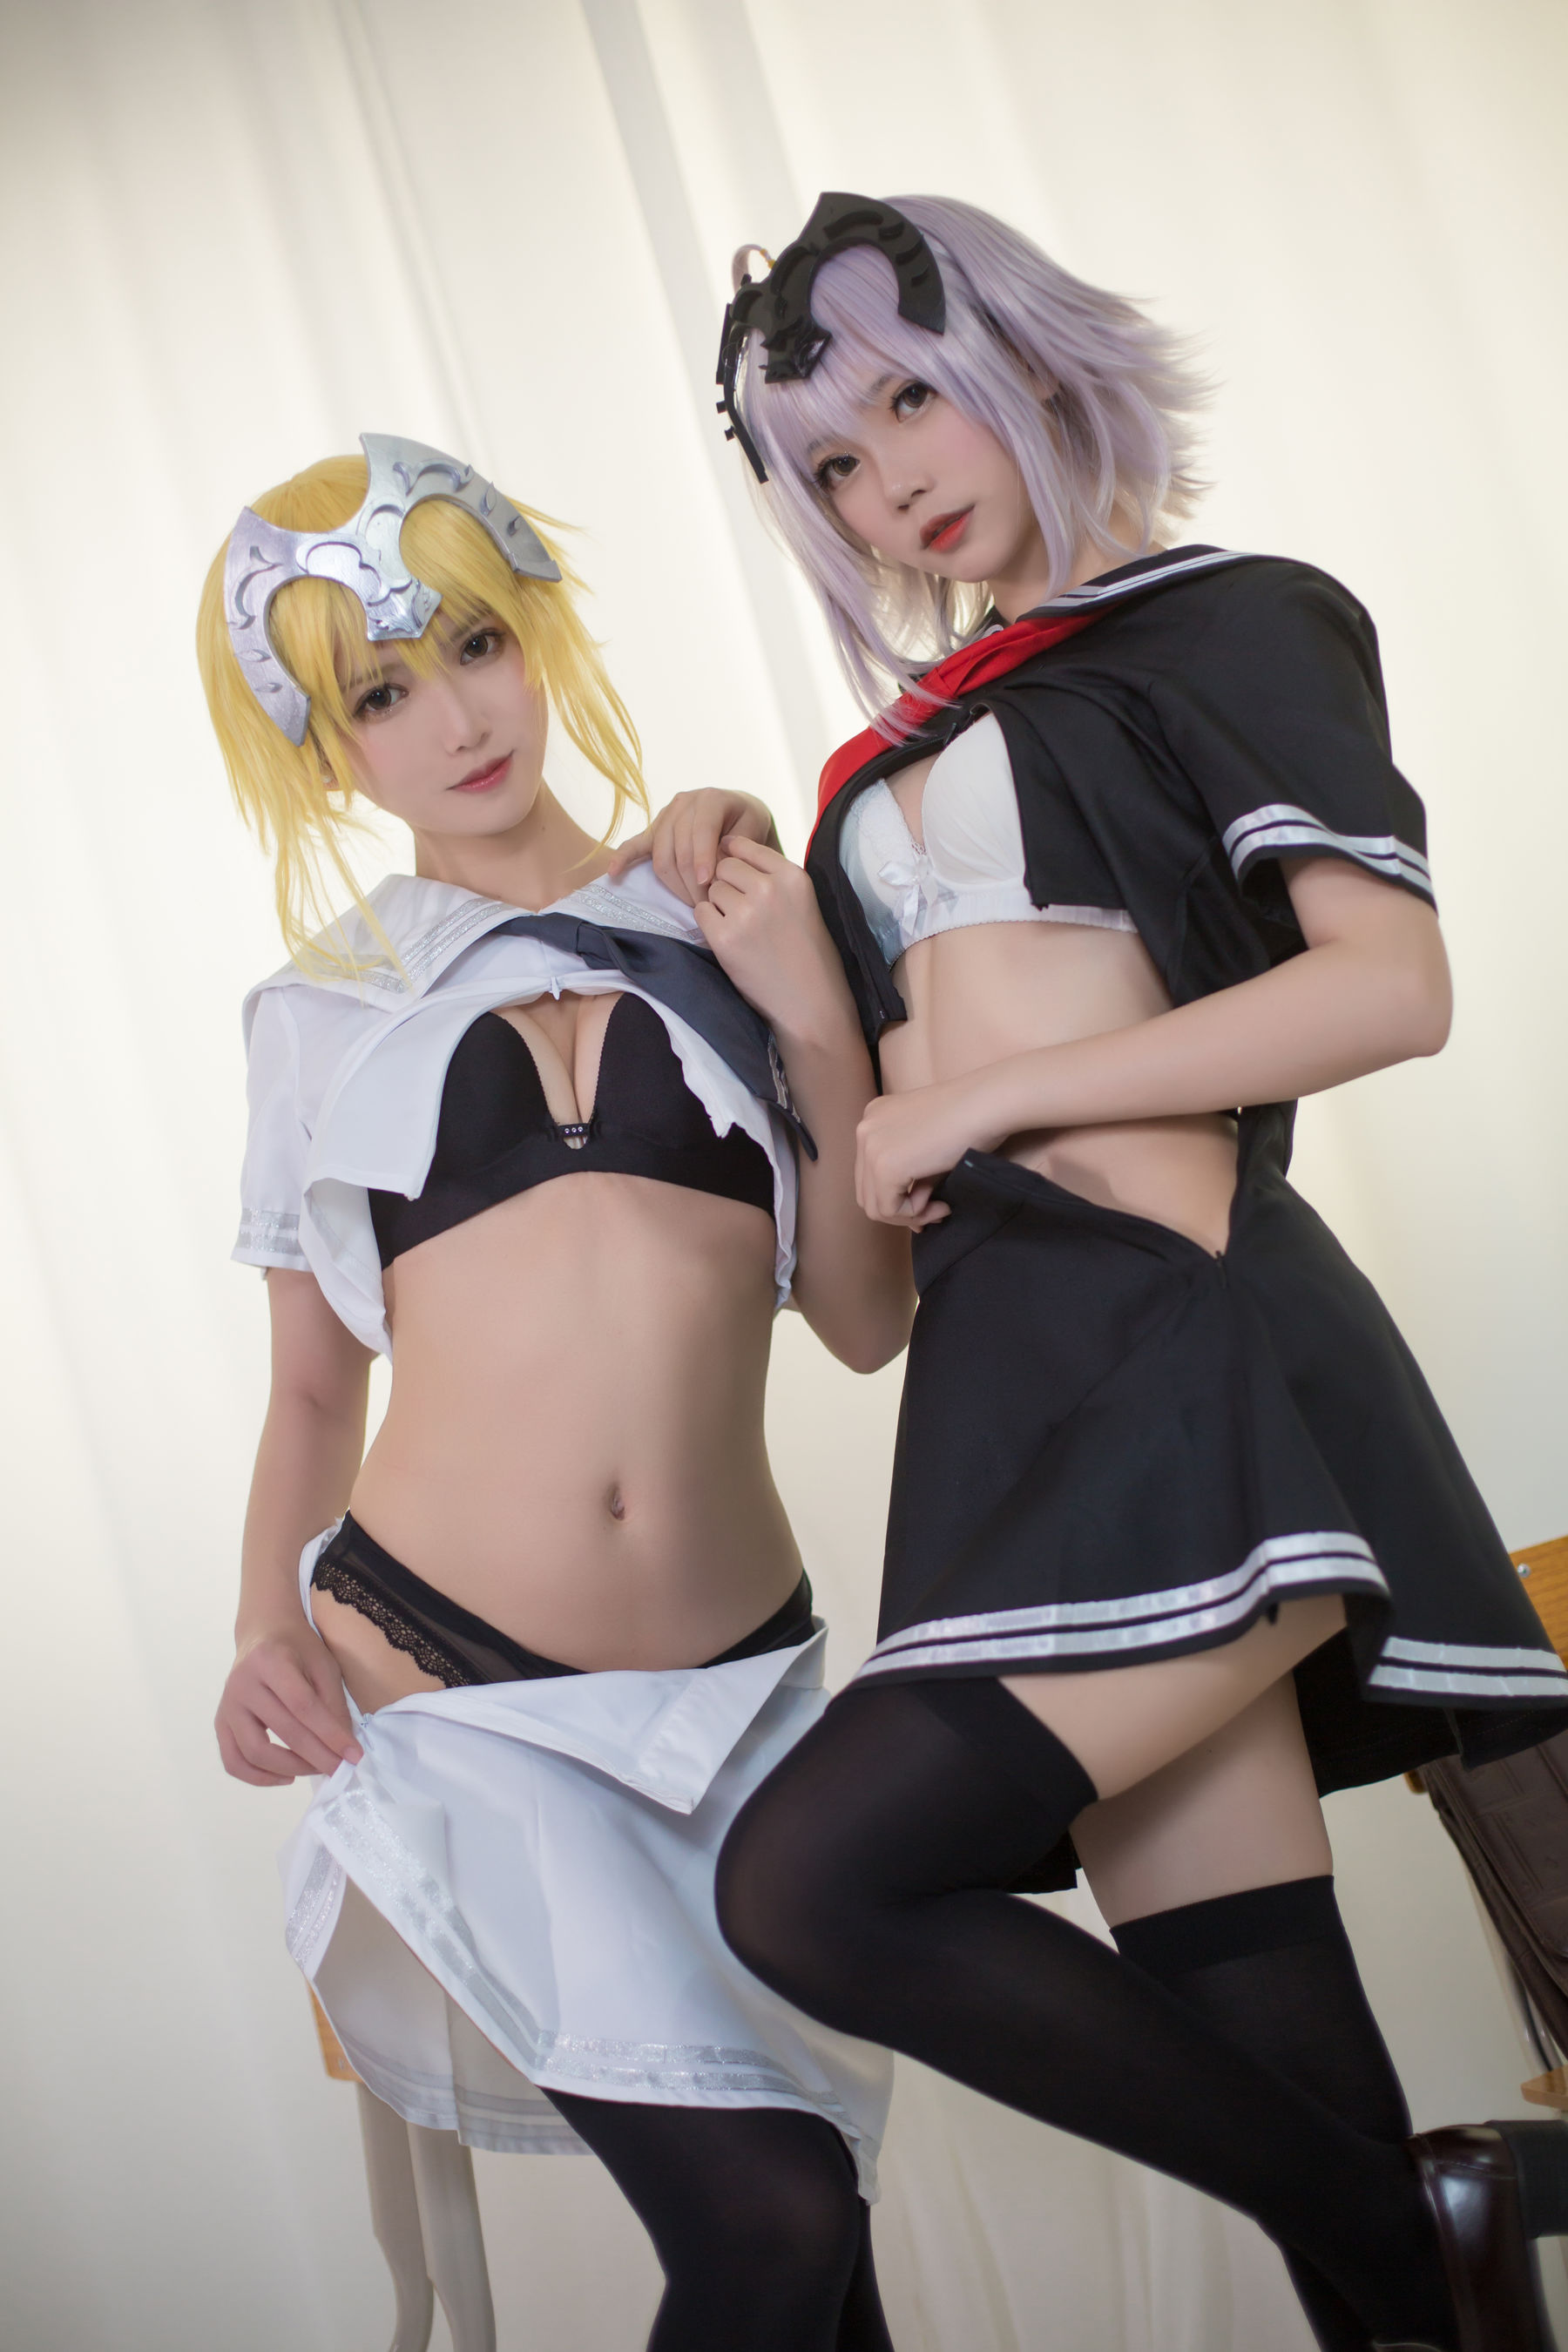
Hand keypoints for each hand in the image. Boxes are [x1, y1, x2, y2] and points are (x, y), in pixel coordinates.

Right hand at [216, 1620, 362, 1786]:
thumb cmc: (299, 1646)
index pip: (304, 1706)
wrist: (263, 1632)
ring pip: (254, 1751)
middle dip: (317, 1756)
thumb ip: (332, 1703)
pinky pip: (233, 1760)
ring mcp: (227, 1705)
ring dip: (290, 1768)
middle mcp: (243, 1683)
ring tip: (315, 1770)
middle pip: (283, 1731)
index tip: (353, 1755)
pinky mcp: (221, 1721)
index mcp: (271, 1660)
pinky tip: (285, 1777)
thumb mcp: (323, 1664)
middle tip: (341, 1769)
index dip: (330, 1734)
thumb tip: (342, 1746)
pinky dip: (257, 1777)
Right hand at [609, 790, 777, 905]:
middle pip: (679, 849)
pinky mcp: (655, 828)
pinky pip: (635, 844)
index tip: (708, 885)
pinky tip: (612, 873)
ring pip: (661, 855)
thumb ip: (734, 854)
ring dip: (675, 885)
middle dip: (691, 882)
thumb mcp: (751, 836)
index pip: (701, 830)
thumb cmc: (749, 828)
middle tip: (707, 906)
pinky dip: (622, 858)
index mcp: (711, 799)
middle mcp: (685, 802)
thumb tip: (711, 879)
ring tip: (692, 903)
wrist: (741, 816)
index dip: (703, 859)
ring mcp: (666, 814)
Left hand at [692, 836, 852, 1041]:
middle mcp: (769, 889)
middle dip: (727, 884)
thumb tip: (728, 850)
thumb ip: (773, 878)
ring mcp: (745, 913)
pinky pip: (700, 913)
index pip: (746, 846)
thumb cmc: (809, 955)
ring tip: (741, 928)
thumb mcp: (803, 903)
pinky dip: (709, 924)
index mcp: (793, 876)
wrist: (811, 1003)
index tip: (737, 874)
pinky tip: (730, 940)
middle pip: (724, 866)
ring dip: (719, 905)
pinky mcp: (724, 938)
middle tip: (742, 909)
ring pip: (712, 889)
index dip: (736, 858)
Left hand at [855, 1074, 1008, 1226]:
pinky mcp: (885, 1166)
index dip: (898, 1196)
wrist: (987, 1105)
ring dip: (908, 1214)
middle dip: (901, 1210)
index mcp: (875, 1118)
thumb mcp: (929, 1147)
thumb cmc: (971, 1120)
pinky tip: (939, 1204)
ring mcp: (871, 1147)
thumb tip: (911, 1219)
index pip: (870, 1173)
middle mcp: (865, 1129)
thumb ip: (913, 1179)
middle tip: (935, 1210)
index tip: (930, 1204)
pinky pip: (889, 1209)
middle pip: (867, 1192)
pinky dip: (914, 1214)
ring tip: (939, 1208)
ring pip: (874, 1206)